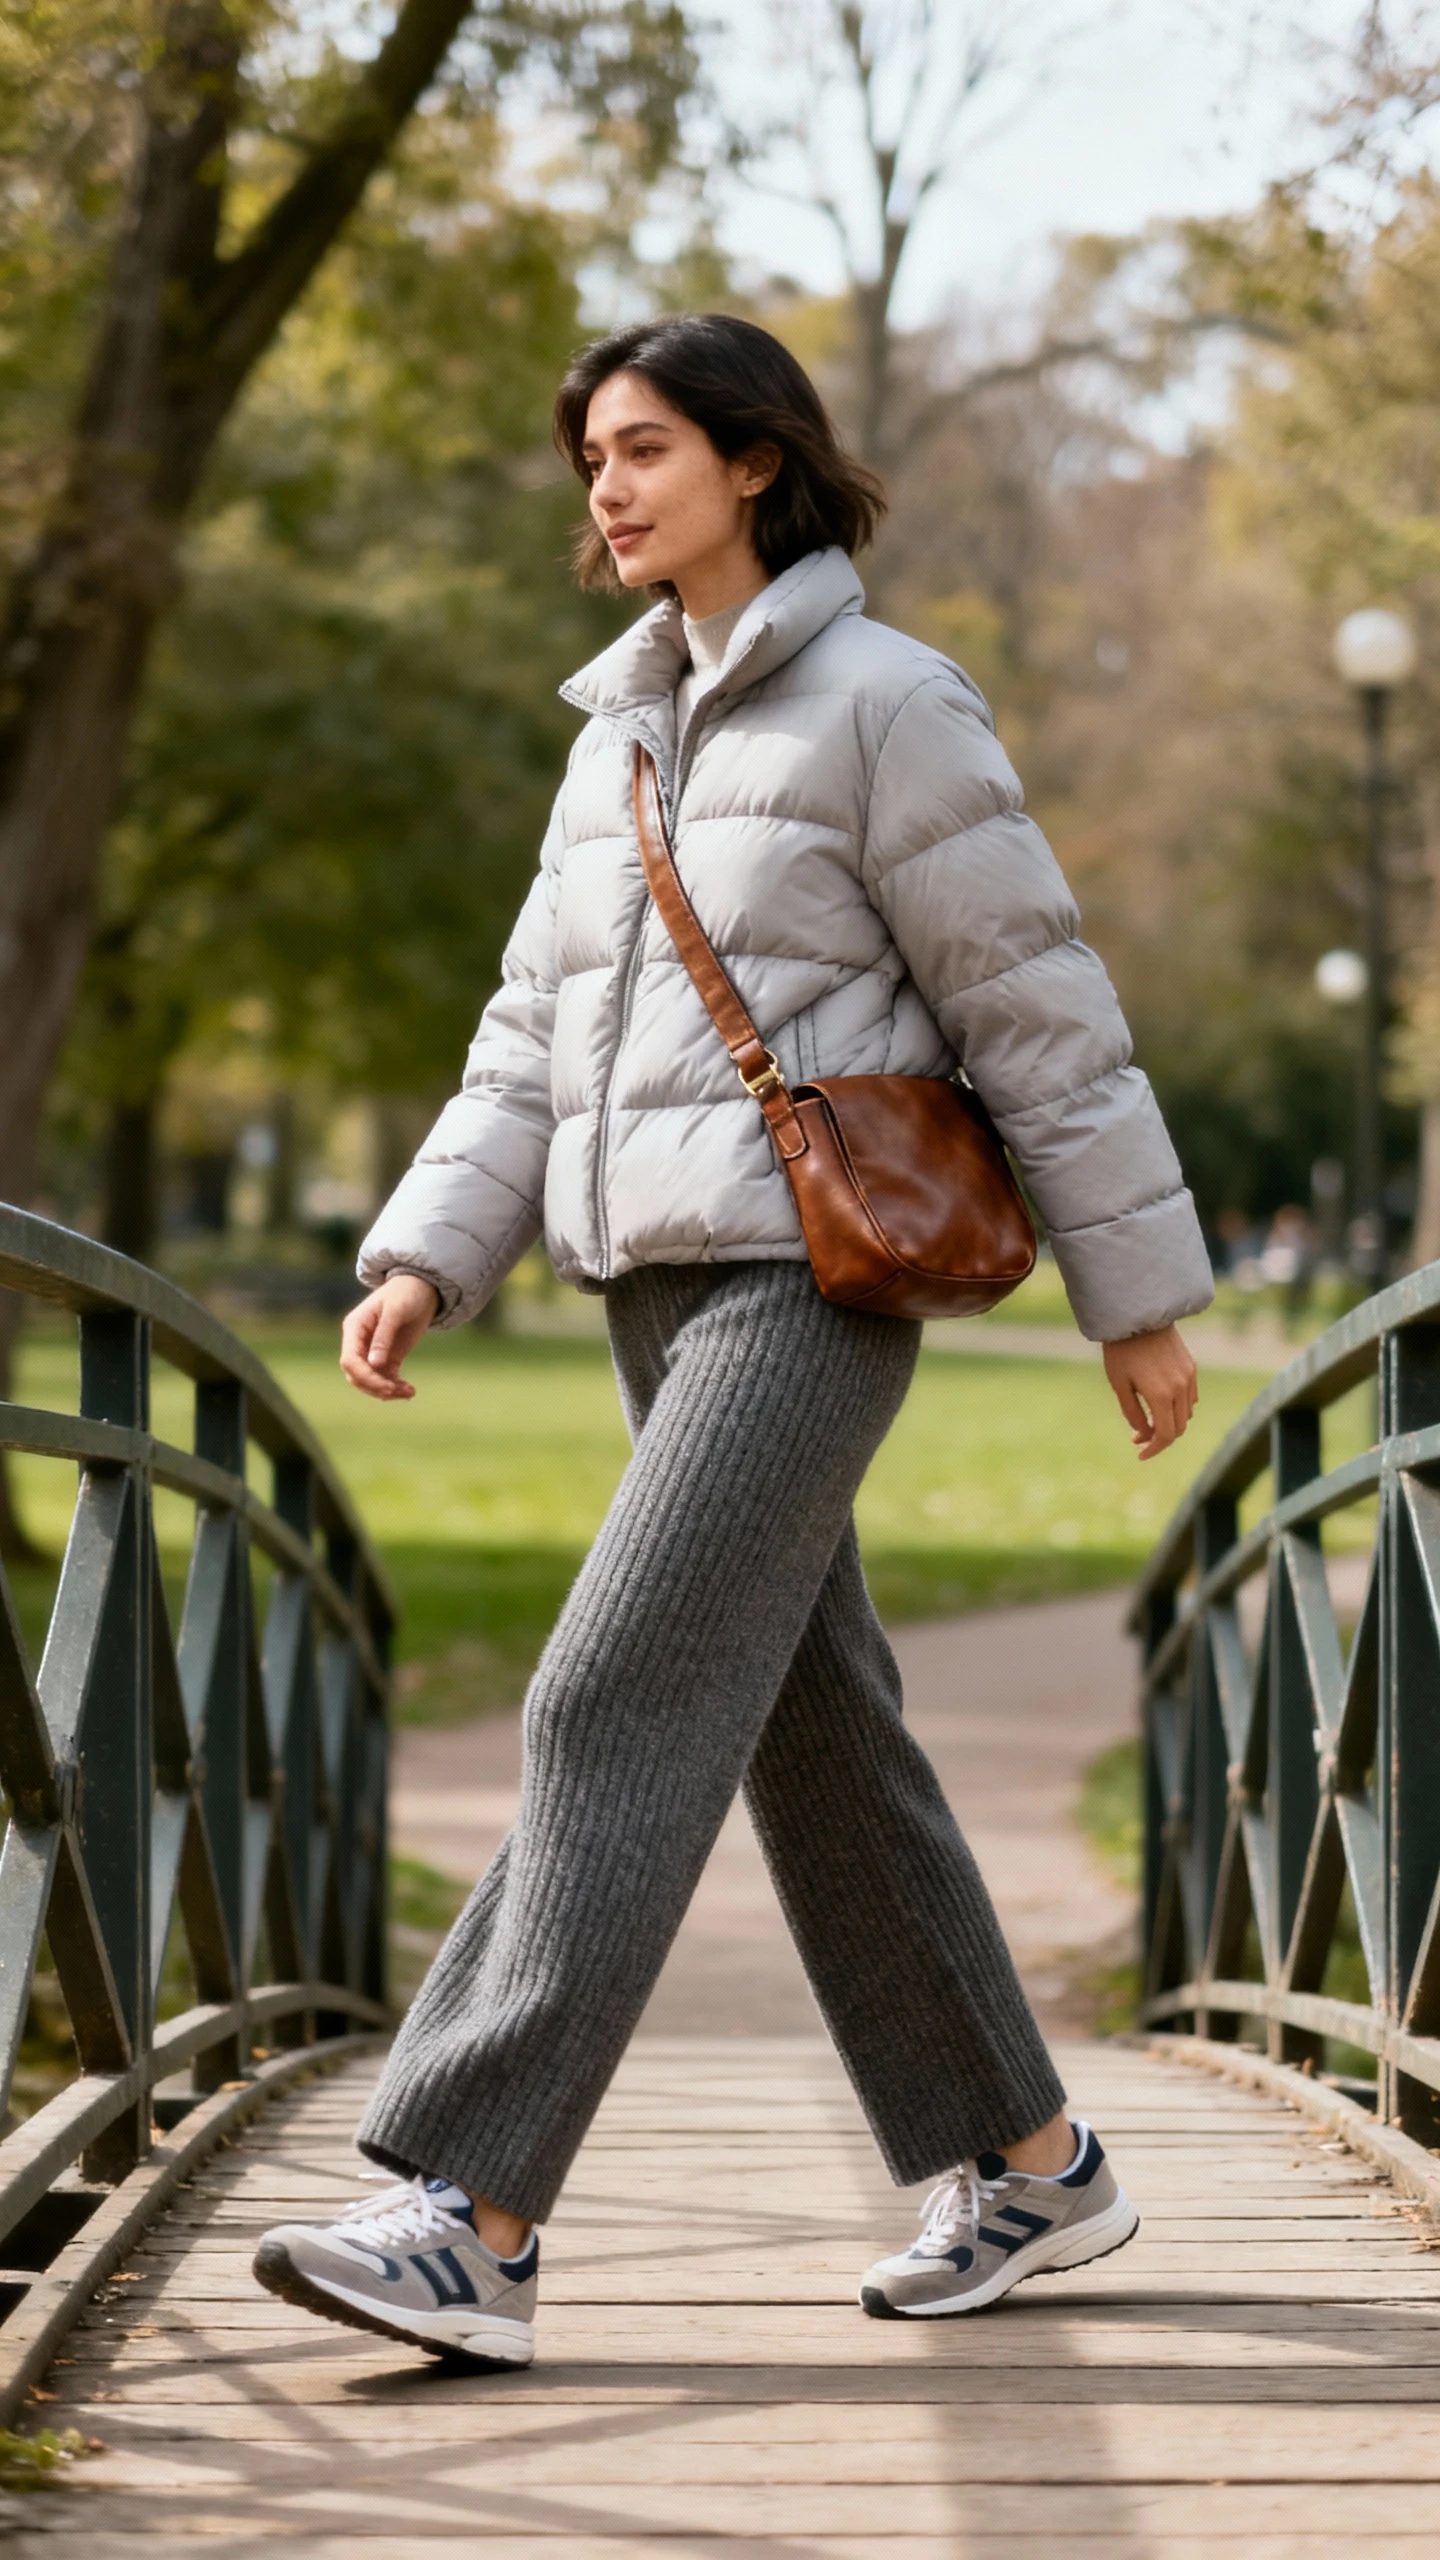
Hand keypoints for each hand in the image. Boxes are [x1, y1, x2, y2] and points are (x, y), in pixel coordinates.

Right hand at [340, 1274, 439, 1401]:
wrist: (423, 1288)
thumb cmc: (406, 1292)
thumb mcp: (396, 1311)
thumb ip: (384, 1335)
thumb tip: (374, 1363)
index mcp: (355, 1327)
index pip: (349, 1360)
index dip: (364, 1376)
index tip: (387, 1386)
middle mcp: (359, 1342)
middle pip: (356, 1375)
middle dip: (375, 1387)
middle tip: (399, 1391)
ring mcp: (372, 1351)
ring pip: (370, 1381)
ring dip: (386, 1391)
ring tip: (409, 1392)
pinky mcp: (388, 1358)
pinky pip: (385, 1379)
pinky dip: (395, 1388)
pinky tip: (409, 1391)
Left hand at [1102, 1324, 1196, 1460]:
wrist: (1138, 1316)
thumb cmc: (1122, 1350)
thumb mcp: (1120, 1384)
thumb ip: (1133, 1413)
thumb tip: (1144, 1434)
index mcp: (1160, 1395)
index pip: (1165, 1435)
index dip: (1154, 1449)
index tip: (1140, 1454)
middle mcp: (1180, 1388)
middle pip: (1178, 1428)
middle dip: (1160, 1438)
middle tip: (1139, 1438)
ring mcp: (1189, 1377)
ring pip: (1186, 1413)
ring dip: (1170, 1422)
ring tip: (1147, 1420)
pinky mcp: (1191, 1367)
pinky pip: (1191, 1397)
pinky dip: (1179, 1407)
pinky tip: (1160, 1403)